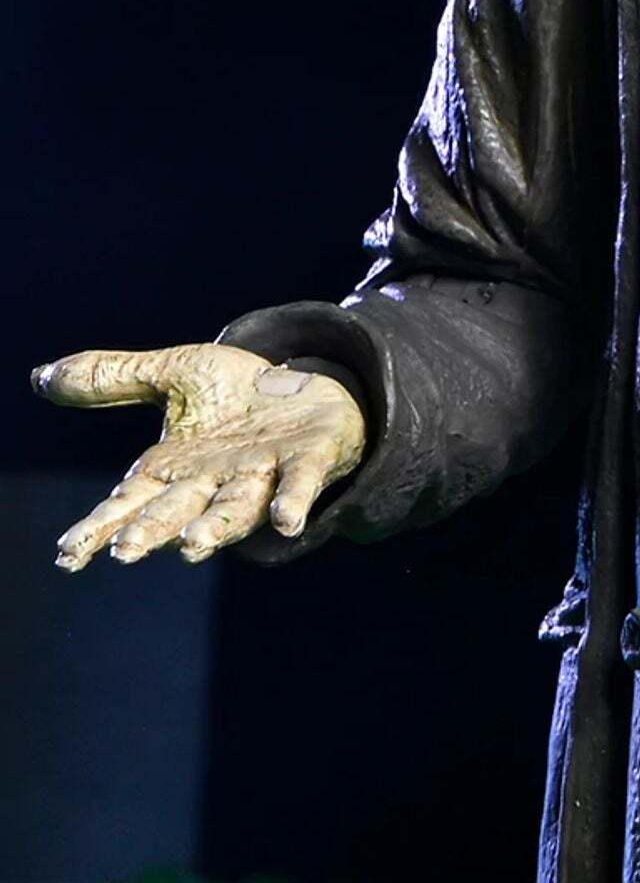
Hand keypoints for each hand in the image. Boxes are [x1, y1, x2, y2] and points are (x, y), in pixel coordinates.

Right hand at [31, 344, 366, 567]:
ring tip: (194, 547)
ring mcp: (262, 475)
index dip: (98, 528)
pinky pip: (298, 486)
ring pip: (235, 509)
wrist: (310, 384)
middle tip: (127, 552)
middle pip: (176, 511)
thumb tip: (40, 375)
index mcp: (174, 470)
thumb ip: (115, 378)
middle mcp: (213, 482)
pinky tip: (288, 522)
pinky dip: (291, 504)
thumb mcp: (175, 375)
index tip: (68, 554)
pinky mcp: (308, 460)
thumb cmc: (238, 395)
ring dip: (216, 528)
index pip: (128, 502)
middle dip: (153, 531)